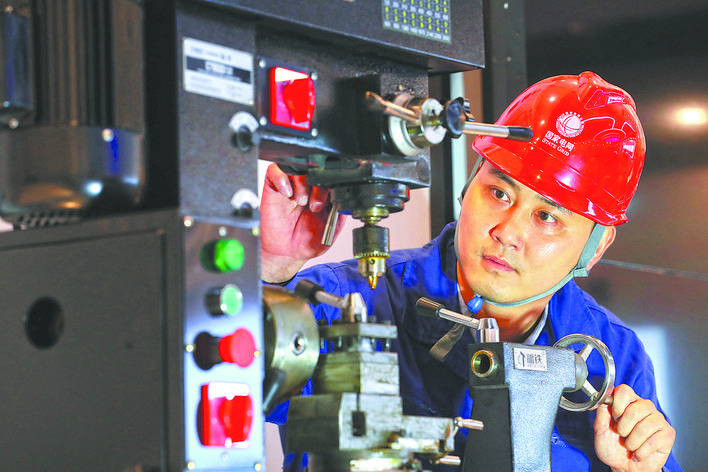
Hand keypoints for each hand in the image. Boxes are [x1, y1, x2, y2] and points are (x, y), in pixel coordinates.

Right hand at [260, 163, 343, 282]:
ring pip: (297, 166)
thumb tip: (347, 198)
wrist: (287, 253)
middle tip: (316, 205)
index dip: (332, 183)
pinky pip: (274, 170)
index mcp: (323, 194)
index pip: (330, 176)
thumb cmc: (307, 242)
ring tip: (301, 201)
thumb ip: (340, 212)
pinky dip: (282, 178)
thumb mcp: (332, 228)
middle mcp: (307, 187)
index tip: (331, 197)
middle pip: (315, 169)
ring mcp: (291, 186)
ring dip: (302, 182)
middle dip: (319, 186)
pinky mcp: (273, 187)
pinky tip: (287, 193)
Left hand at [594, 384, 675, 471]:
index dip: (617, 404)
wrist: (626, 468)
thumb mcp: (600, 431)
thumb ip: (601, 415)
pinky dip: (641, 452)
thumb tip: (604, 401)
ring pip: (643, 428)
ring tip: (630, 445)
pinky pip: (653, 441)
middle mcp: (644, 407)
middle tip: (622, 435)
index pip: (624, 390)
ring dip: (631, 442)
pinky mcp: (668, 434)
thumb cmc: (614, 448)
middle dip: (623, 428)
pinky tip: (639, 453)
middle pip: (634, 410)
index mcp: (628, 402)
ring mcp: (658, 420)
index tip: (614, 417)